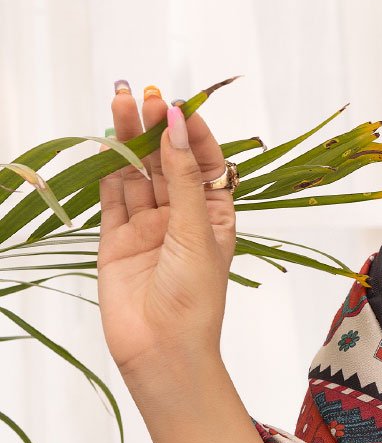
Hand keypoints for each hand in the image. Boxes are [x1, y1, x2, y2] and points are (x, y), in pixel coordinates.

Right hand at [96, 82, 236, 383]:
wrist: (162, 350)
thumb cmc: (195, 298)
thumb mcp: (197, 231)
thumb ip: (182, 178)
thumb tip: (175, 127)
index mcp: (215, 217)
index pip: (206, 164)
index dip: (193, 134)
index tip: (179, 106)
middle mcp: (181, 218)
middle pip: (167, 162)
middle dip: (156, 127)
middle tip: (144, 93)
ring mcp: (147, 228)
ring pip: (137, 174)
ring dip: (129, 140)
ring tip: (121, 100)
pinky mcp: (116, 240)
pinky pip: (111, 197)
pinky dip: (108, 171)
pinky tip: (105, 142)